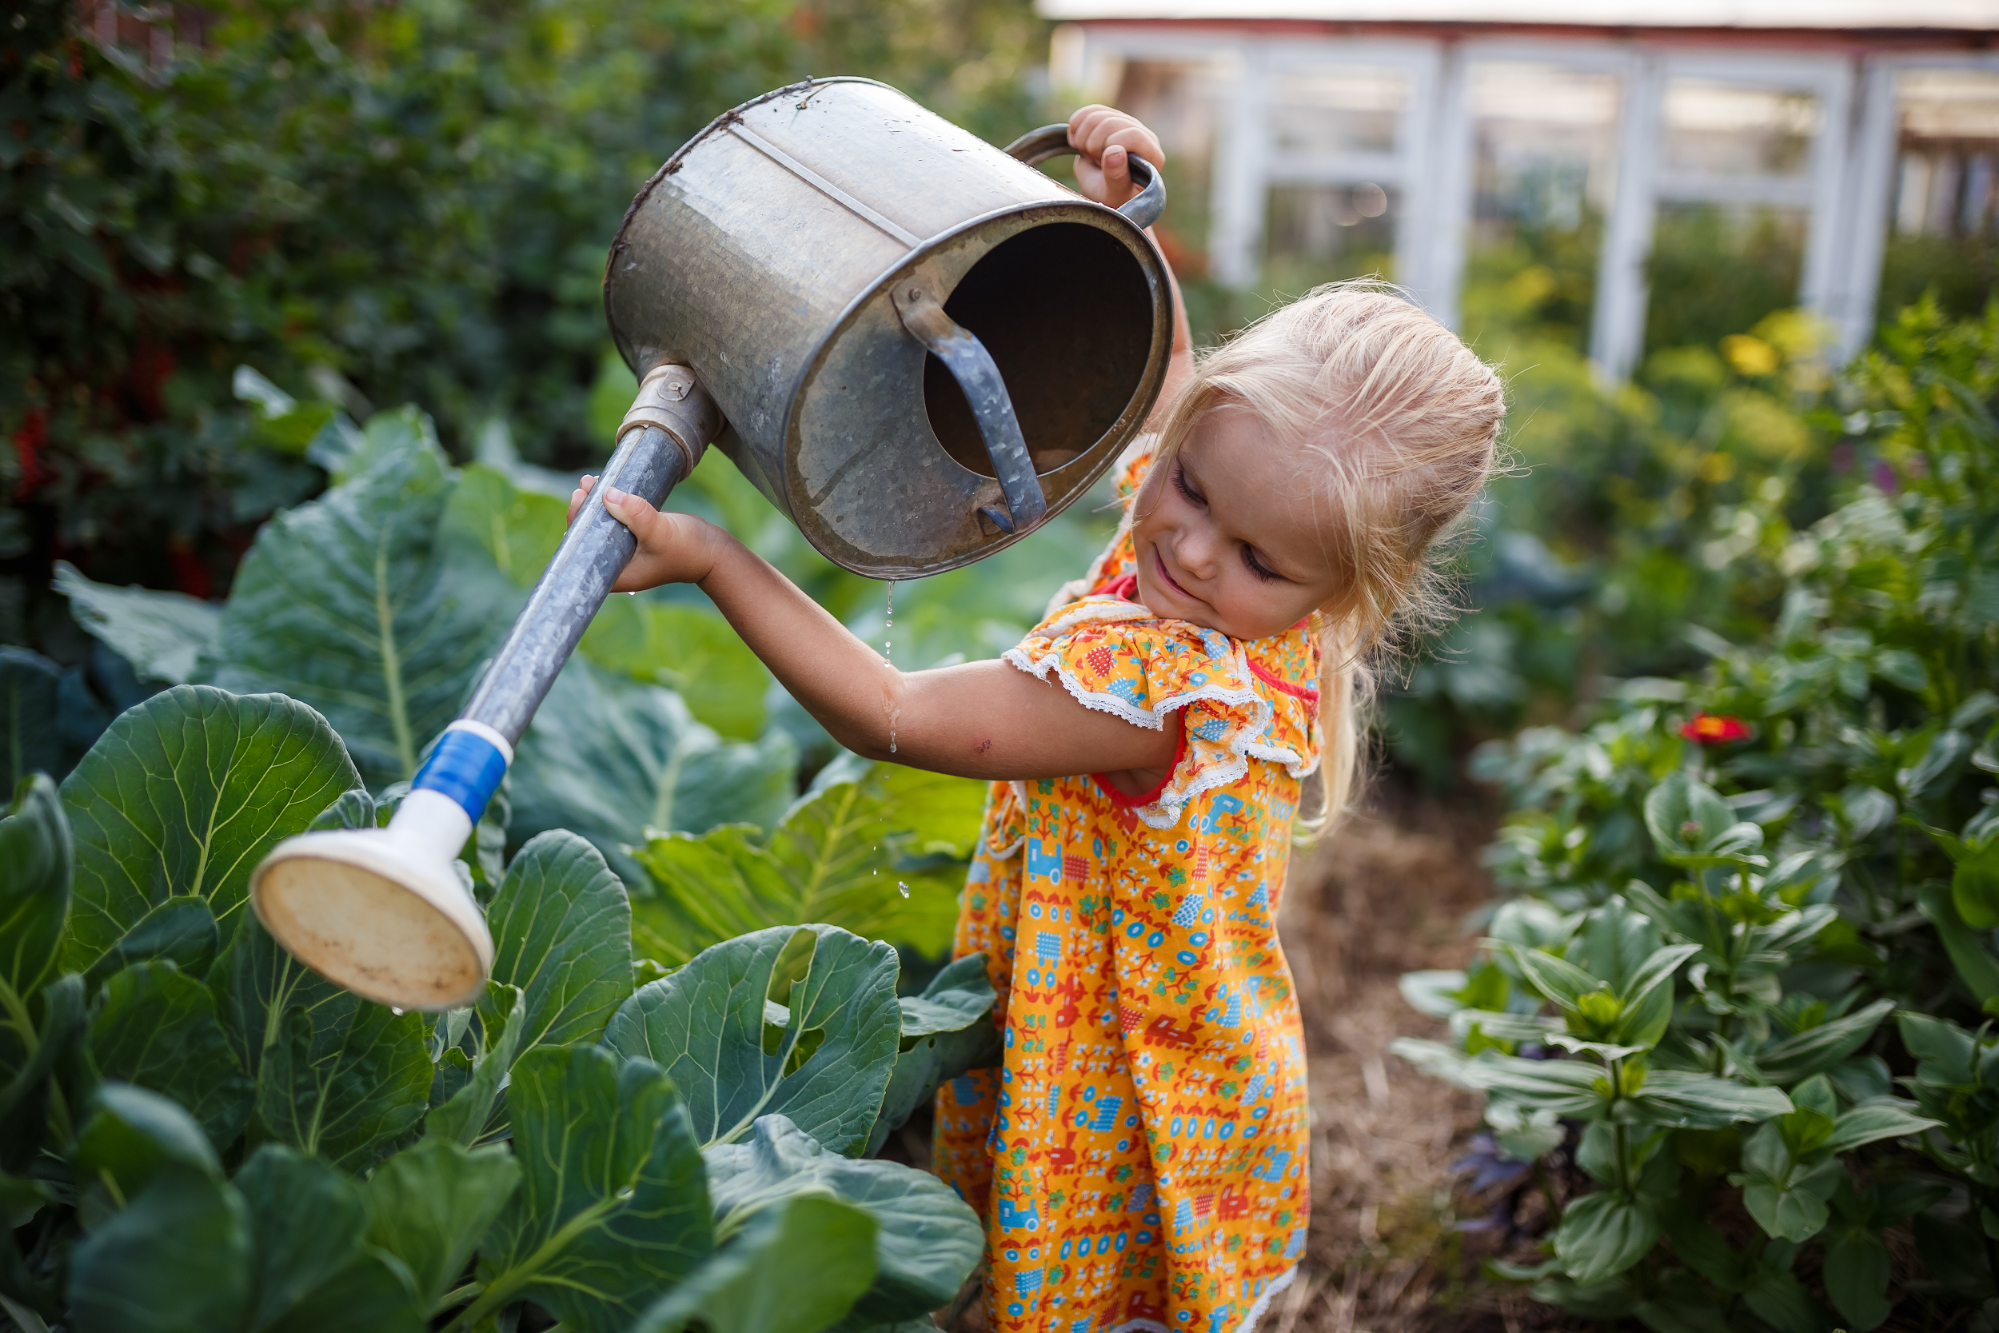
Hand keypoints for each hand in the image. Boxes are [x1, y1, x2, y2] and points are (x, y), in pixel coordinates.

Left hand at [567, 474, 723, 591]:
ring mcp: (626, 553)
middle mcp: (618, 566)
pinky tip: (606, 487)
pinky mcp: (634, 539)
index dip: (576, 526)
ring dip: (595, 505)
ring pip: (600, 527)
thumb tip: (607, 495)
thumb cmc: (689, 549)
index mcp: (618, 575)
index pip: (584, 553)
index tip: (579, 501)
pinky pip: (614, 521)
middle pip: (588, 538)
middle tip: (584, 488)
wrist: (714, 551)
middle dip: (583, 512)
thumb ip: (635, 515)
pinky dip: (609, 505)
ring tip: (590, 481)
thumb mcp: (661, 531)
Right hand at [1066, 105, 1163, 211]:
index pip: (1133, 135)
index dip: (1111, 147)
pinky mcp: (1111, 118)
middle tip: (1096, 163)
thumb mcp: (1115, 194)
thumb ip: (1117, 177)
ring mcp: (1127, 124)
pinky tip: (1076, 142)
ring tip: (1090, 156)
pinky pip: (1089, 110)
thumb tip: (1114, 151)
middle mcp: (1144, 136)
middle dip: (1094, 145)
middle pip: (1111, 122)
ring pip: (1098, 114)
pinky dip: (1076, 125)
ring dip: (1084, 138)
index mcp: (1153, 155)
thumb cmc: (1113, 197)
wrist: (1101, 192)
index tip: (1103, 164)